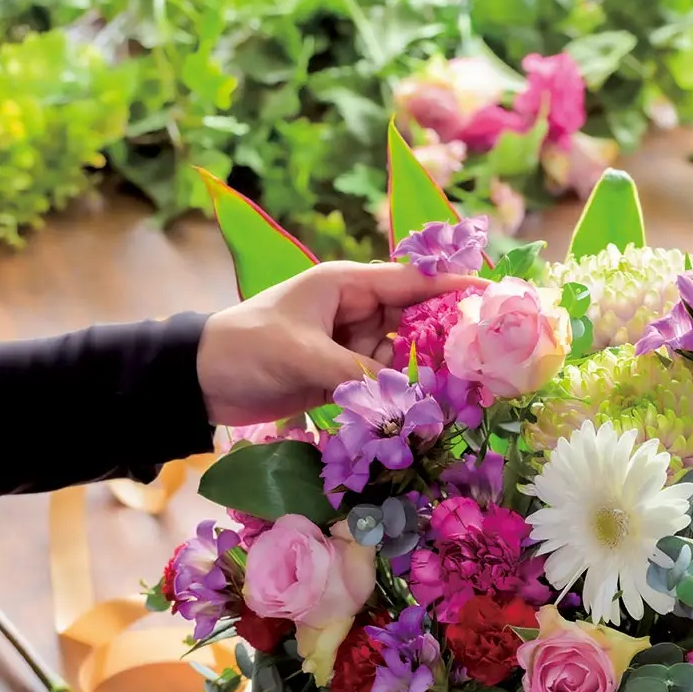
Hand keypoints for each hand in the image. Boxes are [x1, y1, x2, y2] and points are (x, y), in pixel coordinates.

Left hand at [196, 262, 485, 427]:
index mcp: (344, 285)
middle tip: (485, 357)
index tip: (492, 294)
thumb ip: (355, 374)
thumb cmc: (245, 349)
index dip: (453, 287)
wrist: (200, 381)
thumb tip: (404, 399)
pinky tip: (421, 410)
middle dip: (445, 338)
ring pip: (401, 357)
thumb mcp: (302, 354)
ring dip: (423, 373)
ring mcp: (347, 344)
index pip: (411, 281)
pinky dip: (398, 396)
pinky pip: (380, 382)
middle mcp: (352, 310)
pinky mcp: (339, 375)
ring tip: (459, 392)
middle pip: (414, 320)